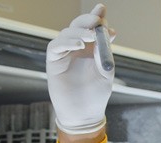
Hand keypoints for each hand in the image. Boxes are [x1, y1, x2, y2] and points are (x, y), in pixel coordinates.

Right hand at [46, 4, 114, 135]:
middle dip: (88, 20)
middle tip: (97, 20)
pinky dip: (66, 42)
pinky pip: (56, 46)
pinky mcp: (54, 62)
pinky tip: (78, 45)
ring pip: (67, 33)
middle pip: (79, 26)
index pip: (93, 28)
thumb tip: (107, 32)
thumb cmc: (96, 95)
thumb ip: (104, 52)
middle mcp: (77, 48)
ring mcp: (64, 54)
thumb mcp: (105, 72)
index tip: (102, 9)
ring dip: (79, 31)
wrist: (85, 114)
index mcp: (91, 48)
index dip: (97, 17)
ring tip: (90, 36)